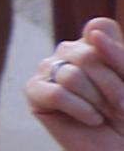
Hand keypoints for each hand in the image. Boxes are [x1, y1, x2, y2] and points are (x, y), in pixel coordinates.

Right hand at [29, 19, 123, 150]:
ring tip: (104, 116)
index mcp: (94, 41)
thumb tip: (91, 33)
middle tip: (121, 108)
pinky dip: (80, 110)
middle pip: (87, 53)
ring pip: (72, 75)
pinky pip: (55, 94)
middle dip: (111, 86)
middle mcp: (68, 51)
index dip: (117, 56)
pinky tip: (92, 120)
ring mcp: (49, 70)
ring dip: (97, 102)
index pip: (100, 30)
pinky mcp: (35, 93)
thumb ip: (118, 54)